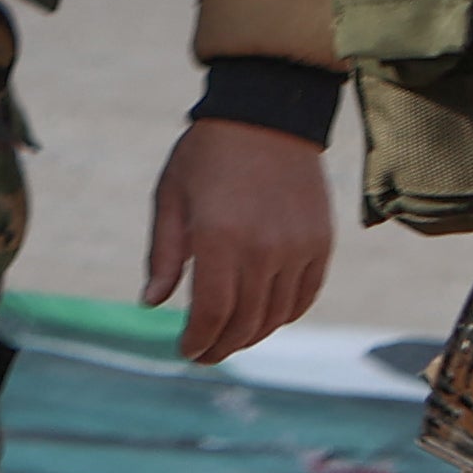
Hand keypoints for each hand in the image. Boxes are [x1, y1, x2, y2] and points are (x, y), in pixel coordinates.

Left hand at [143, 114, 332, 364]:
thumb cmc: (205, 157)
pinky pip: (304, 296)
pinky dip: (284, 315)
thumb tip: (152, 305)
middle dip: (221, 346)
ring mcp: (298, 248)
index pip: (212, 313)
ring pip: (277, 315)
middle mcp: (264, 249)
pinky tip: (263, 318)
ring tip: (230, 339)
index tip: (185, 350)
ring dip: (252, 335)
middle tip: (204, 354)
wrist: (265, 117)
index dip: (198, 340)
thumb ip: (166, 256)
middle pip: (246, 322)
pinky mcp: (320, 244)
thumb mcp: (170, 199)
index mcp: (220, 239)